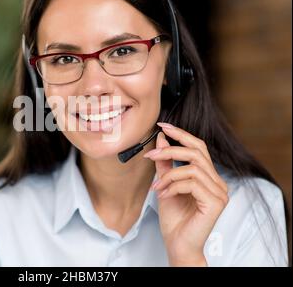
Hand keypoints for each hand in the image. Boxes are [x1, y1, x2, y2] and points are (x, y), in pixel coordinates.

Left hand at [143, 122, 228, 266]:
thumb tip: (162, 139)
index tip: (162, 126)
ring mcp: (220, 192)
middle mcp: (218, 182)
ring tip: (157, 187)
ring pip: (192, 168)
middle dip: (170, 150)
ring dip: (168, 175)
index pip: (198, 147)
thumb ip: (165, 164)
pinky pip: (192, 183)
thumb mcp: (165, 185)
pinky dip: (173, 186)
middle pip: (197, 152)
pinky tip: (164, 195)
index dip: (181, 134)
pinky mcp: (216, 202)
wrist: (178, 244)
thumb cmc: (174, 218)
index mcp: (208, 176)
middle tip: (150, 155)